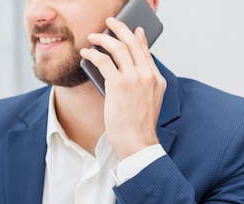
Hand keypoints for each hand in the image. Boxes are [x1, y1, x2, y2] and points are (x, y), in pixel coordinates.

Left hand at [80, 17, 165, 159]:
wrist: (137, 141)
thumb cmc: (137, 127)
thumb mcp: (147, 103)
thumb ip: (141, 86)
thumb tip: (125, 75)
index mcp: (157, 79)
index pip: (146, 52)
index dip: (138, 38)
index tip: (133, 30)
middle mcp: (148, 75)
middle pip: (133, 43)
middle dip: (120, 28)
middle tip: (110, 22)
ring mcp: (134, 78)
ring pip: (118, 48)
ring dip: (103, 38)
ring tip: (93, 36)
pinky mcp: (118, 84)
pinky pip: (103, 61)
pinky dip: (93, 54)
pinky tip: (86, 53)